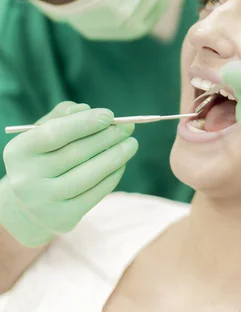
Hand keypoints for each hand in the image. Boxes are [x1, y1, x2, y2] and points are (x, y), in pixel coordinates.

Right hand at [0, 102, 136, 246]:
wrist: (26, 205)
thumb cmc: (40, 158)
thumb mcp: (41, 134)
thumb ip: (63, 116)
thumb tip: (89, 111)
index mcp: (19, 151)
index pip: (55, 134)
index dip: (85, 123)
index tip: (110, 116)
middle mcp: (26, 179)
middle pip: (76, 154)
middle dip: (108, 138)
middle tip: (129, 127)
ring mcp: (44, 202)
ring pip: (90, 175)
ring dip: (116, 157)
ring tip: (131, 144)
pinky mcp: (62, 219)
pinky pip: (95, 194)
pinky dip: (112, 176)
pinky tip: (121, 163)